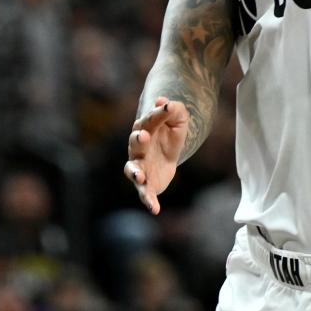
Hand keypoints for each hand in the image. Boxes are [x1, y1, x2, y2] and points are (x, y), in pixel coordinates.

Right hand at [123, 97, 189, 215]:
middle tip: (143, 137)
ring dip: (134, 173)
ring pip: (131, 169)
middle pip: (134, 142)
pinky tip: (154, 209)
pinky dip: (147, 201)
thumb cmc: (170, 132)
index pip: (150, 120)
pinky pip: (144, 193)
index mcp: (145, 128)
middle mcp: (137, 147)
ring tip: (140, 177)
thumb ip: (173, 110)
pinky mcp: (146, 183)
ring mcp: (139, 166)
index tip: (167, 107)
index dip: (158, 113)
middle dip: (138, 140)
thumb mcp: (178, 119)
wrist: (168, 153)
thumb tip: (164, 102)